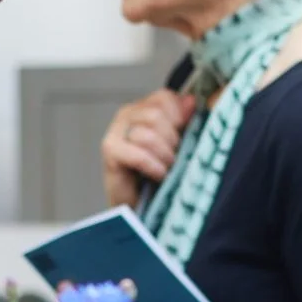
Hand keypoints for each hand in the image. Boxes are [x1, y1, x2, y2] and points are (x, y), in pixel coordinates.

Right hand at [102, 90, 196, 208]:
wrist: (138, 204)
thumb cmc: (156, 173)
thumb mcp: (176, 143)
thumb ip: (183, 120)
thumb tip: (191, 101)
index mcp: (143, 108)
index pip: (164, 97)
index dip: (178, 116)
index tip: (182, 134)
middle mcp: (127, 115)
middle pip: (156, 115)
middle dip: (172, 140)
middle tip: (173, 157)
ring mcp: (115, 132)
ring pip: (147, 134)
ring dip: (164, 156)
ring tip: (165, 167)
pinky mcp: (110, 152)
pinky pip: (138, 154)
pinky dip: (153, 166)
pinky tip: (158, 174)